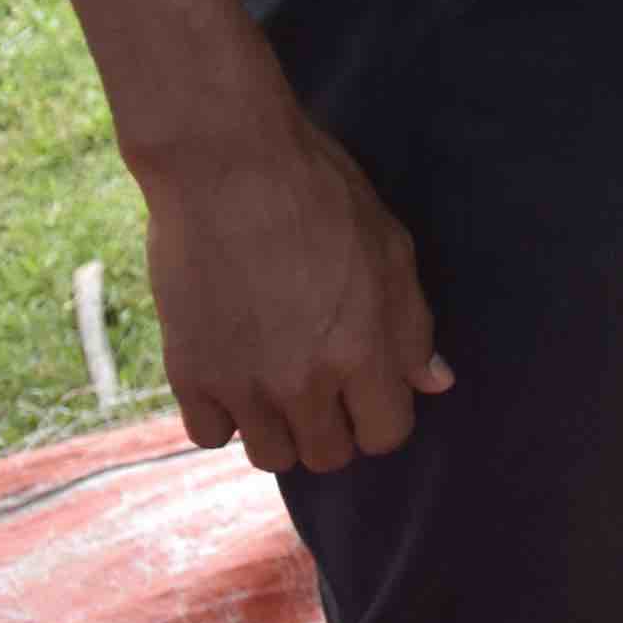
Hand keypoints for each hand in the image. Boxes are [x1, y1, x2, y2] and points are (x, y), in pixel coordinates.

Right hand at [139, 107, 450, 473]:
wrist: (225, 166)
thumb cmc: (319, 195)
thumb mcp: (390, 249)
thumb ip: (412, 326)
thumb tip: (434, 383)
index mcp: (361, 352)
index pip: (387, 434)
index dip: (385, 415)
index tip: (374, 389)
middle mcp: (301, 382)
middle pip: (328, 455)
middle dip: (337, 426)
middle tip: (327, 383)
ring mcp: (241, 384)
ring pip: (270, 457)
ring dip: (282, 429)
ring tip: (281, 381)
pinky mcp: (187, 373)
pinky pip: (209, 436)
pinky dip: (225, 416)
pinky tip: (236, 374)